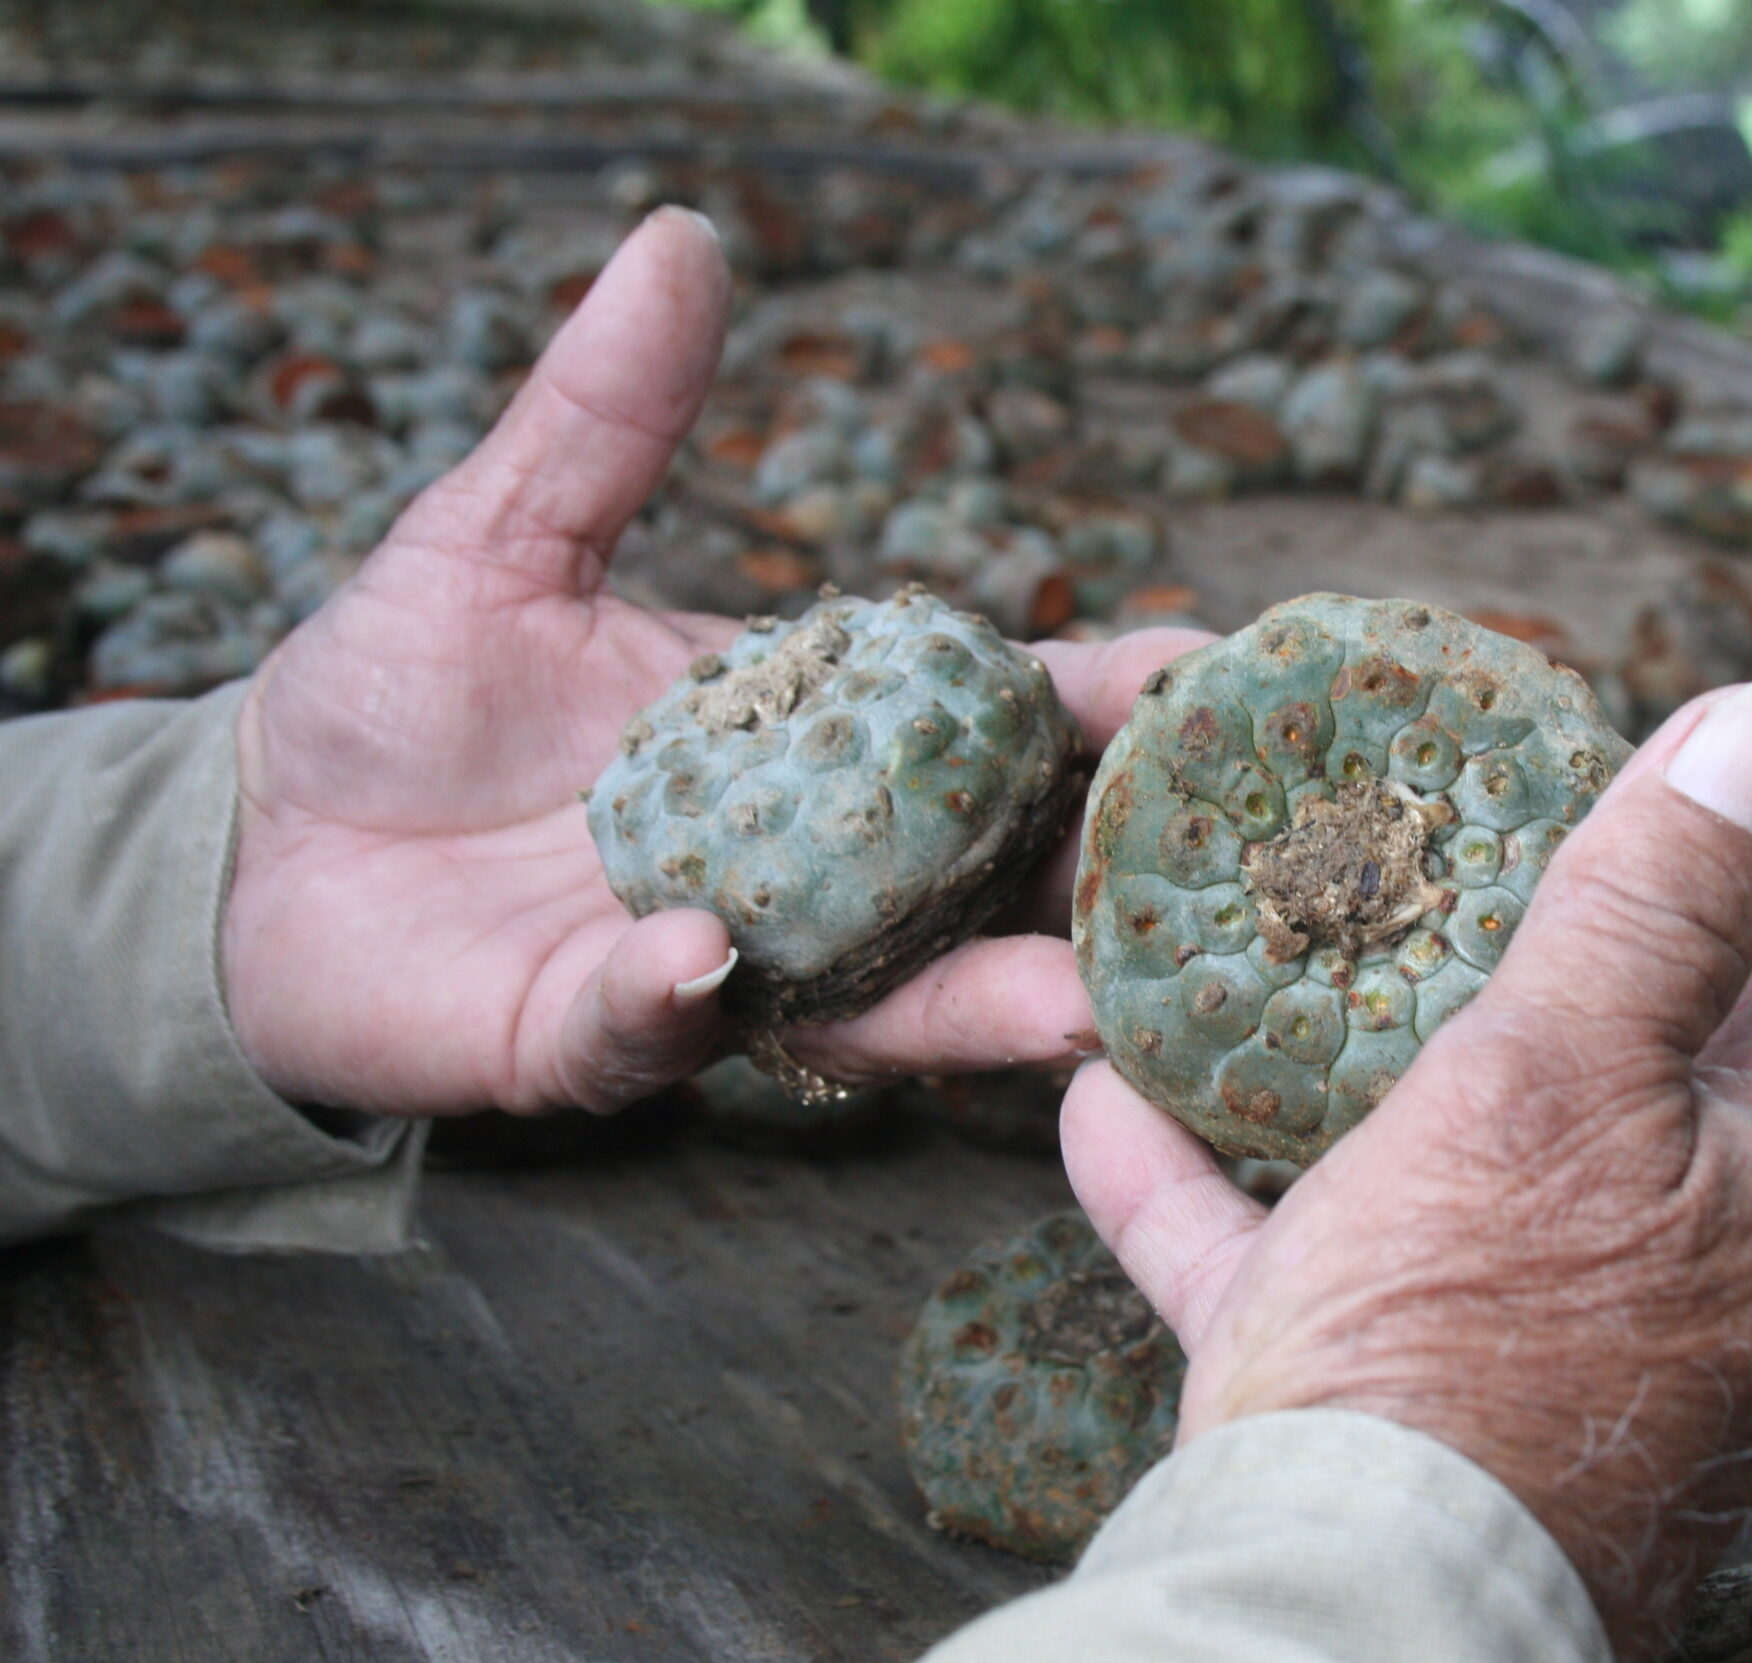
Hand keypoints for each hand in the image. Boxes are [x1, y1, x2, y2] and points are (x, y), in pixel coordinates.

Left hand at [224, 209, 1199, 1117]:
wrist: (253, 848)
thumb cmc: (396, 696)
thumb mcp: (502, 536)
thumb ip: (606, 414)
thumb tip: (681, 239)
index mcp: (806, 746)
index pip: (984, 727)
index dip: (1098, 708)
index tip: (1203, 673)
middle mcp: (798, 872)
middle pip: (982, 887)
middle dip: (1092, 887)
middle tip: (1207, 873)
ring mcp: (713, 968)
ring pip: (875, 1001)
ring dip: (975, 1004)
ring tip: (1070, 999)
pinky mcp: (592, 1042)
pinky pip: (654, 1031)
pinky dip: (679, 998)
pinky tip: (701, 955)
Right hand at [1063, 682, 1751, 1662]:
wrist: (1352, 1609)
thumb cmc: (1479, 1340)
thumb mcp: (1567, 1072)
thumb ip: (1666, 895)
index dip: (1707, 856)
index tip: (1577, 789)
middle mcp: (1703, 1268)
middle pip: (1622, 1054)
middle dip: (1504, 952)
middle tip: (1404, 851)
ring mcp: (1553, 1346)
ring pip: (1452, 1162)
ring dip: (1342, 1071)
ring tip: (1256, 957)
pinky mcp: (1412, 1412)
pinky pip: (1315, 1267)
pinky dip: (1225, 1197)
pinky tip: (1112, 1110)